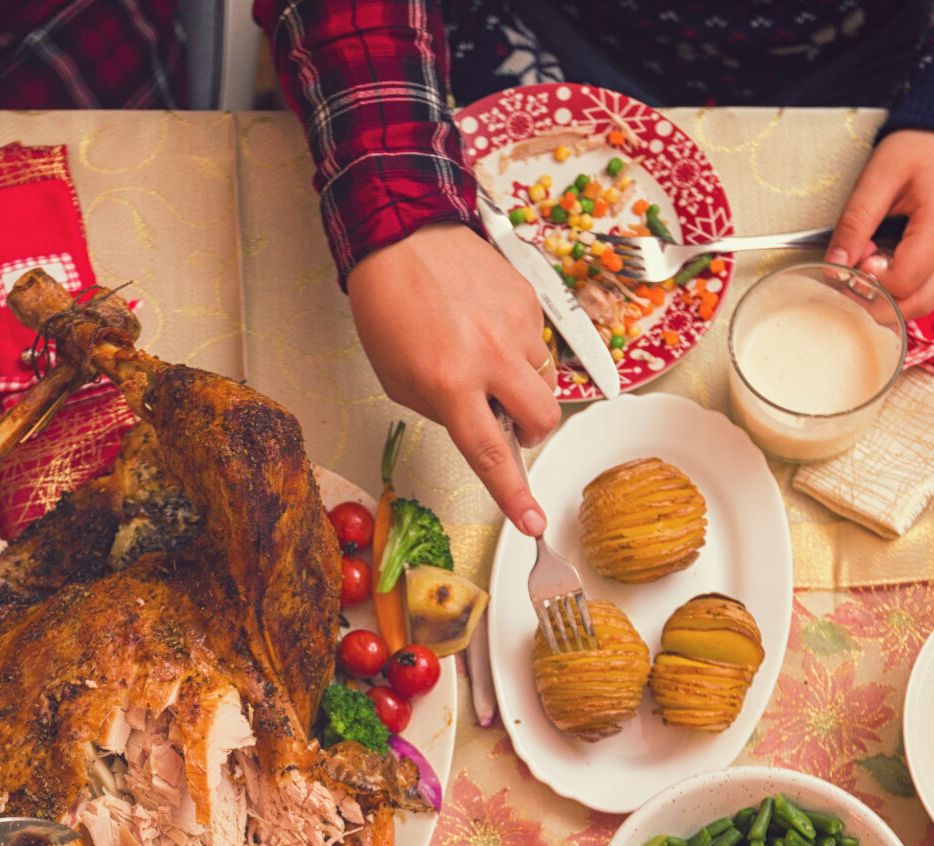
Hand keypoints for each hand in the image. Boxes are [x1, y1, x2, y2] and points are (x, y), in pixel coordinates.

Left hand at [346, 222, 561, 534]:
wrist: (402, 236)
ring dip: (518, 382)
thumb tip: (485, 427)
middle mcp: (489, 355)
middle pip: (541, 419)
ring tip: (481, 354)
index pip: (490, 453)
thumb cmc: (391, 309)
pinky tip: (484, 324)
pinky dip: (516, 345)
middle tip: (506, 420)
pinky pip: (537, 340)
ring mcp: (515, 325)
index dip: (514, 494)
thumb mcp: (400, 379)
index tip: (533, 521)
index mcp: (450, 383)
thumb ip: (445, 411)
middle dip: (530, 431)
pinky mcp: (529, 298)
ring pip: (542, 379)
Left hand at [829, 130, 933, 318]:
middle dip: (879, 305)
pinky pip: (932, 286)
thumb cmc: (922, 146)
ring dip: (893, 301)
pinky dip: (905, 289)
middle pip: (918, 304)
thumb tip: (835, 263)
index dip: (870, 283)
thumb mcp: (878, 176)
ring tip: (867, 273)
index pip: (902, 282)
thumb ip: (855, 222)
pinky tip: (884, 268)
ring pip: (926, 301)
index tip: (851, 263)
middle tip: (850, 284)